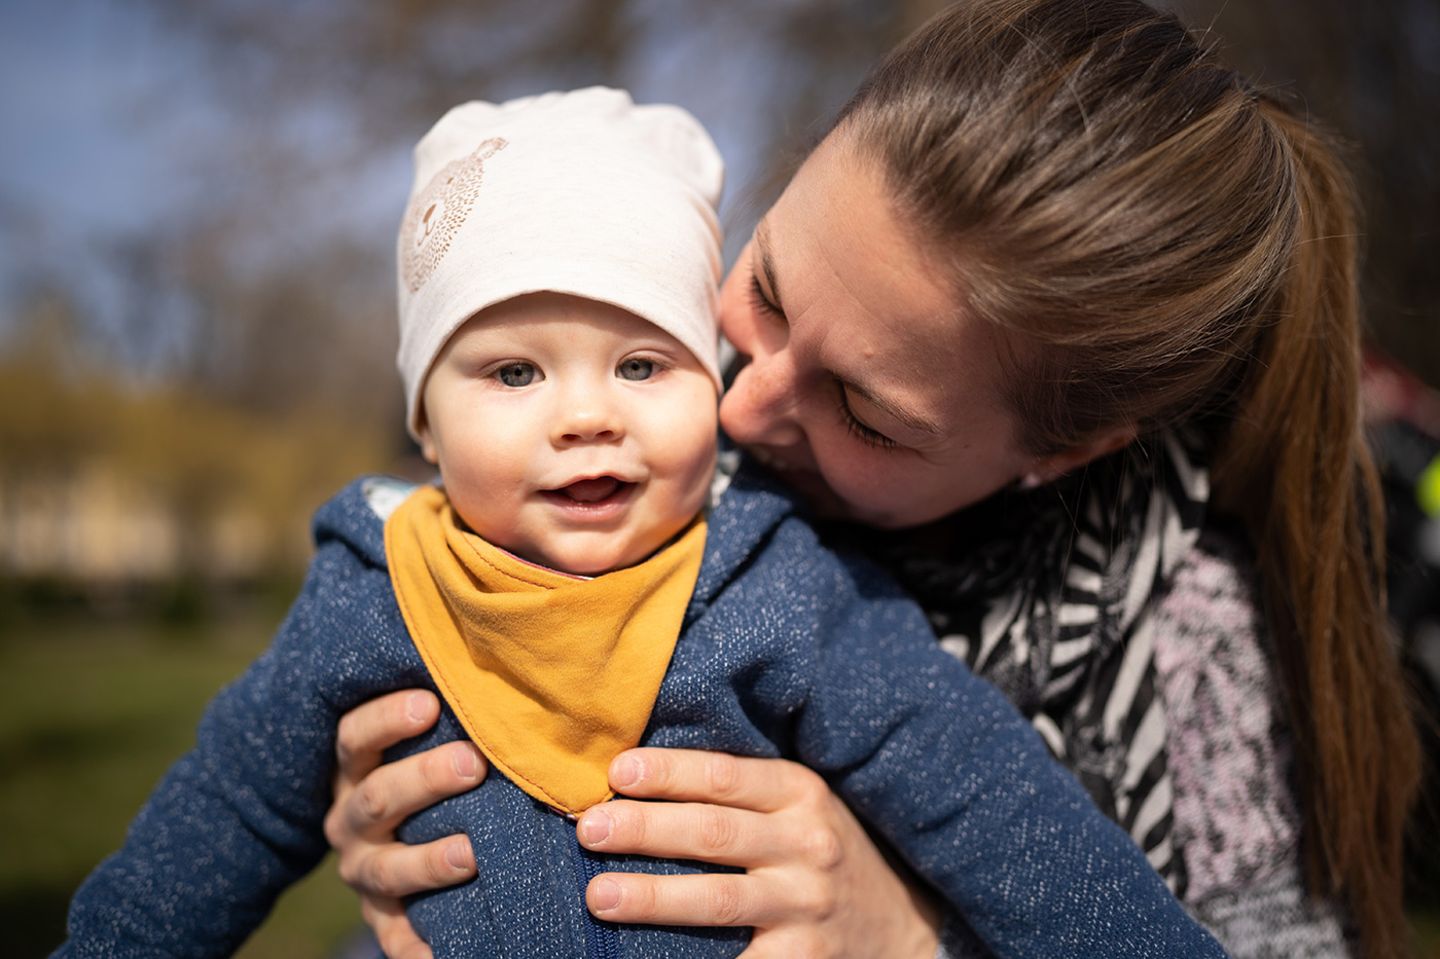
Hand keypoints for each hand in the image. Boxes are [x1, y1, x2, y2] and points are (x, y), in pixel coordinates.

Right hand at [324, 690, 486, 958]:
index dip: (387, 720)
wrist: (394, 841)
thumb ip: (450, 709)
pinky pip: (398, 937)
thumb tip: (506, 669)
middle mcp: (351, 820)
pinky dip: (418, 948)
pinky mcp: (385, 918)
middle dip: (425, 780)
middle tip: (474, 763)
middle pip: (378, 797)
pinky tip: (443, 951)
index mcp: (356, 769)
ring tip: (472, 852)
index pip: (355, 737)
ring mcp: (365, 871)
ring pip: (389, 869)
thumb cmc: (431, 765)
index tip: (429, 703)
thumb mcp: (425, 738)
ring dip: (429, 861)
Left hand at [575, 748, 940, 958]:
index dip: (669, 772)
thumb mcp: (798, 805)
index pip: (725, 777)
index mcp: (801, 794)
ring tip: (597, 896)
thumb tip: (633, 775)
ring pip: (719, 900)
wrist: (902, 923)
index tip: (616, 772)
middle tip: (589, 828)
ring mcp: (806, 907)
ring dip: (652, 897)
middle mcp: (807, 847)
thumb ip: (738, 791)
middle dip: (645, 829)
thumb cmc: (820, 852)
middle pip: (714, 833)